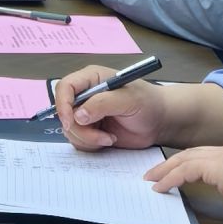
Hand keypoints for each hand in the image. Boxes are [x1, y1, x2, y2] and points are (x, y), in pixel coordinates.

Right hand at [54, 64, 168, 152]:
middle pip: (64, 112)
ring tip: (111, 138)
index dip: (63, 104)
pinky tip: (110, 139)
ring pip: (70, 129)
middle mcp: (85, 95)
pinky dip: (91, 145)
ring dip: (88, 139)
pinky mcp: (90, 130)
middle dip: (80, 129)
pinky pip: (78, 141)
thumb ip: (102, 104)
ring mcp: (86, 114)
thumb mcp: (128, 100)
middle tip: (102, 137)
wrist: (159, 122)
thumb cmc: (148, 103)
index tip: (70, 122)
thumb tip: (78, 115)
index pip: (65, 87)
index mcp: (91, 79)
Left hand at [145, 146, 222, 223]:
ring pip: (186, 158)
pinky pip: (187, 170)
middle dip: (169, 164)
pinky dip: (172, 178)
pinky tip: (162, 187)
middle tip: (153, 174)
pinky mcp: (218, 167)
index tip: (171, 172)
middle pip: (190, 153)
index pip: (203, 156)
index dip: (184, 163)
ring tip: (152, 180)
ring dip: (166, 170)